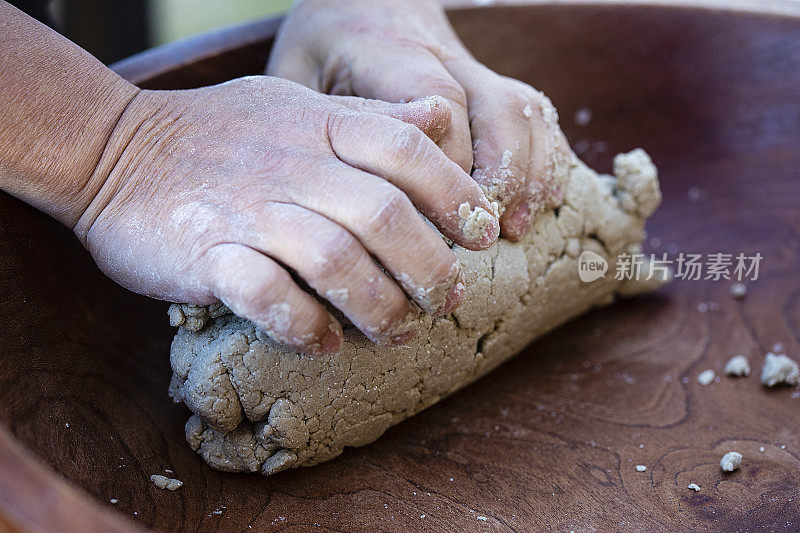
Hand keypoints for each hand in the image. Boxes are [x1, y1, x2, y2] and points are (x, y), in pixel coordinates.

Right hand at [75, 76, 499, 355]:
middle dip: (431, 267)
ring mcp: (250, 211)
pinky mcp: (208, 256)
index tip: (482, 235)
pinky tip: (325, 341)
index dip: (456, 194)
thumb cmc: (216, 134)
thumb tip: (437, 116)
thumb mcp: (295, 105)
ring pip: (337, 261)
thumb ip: (367, 115)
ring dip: (379, 306)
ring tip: (397, 332)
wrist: (110, 150)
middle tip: (447, 301)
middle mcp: (293, 166)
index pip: (409, 150)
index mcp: (320, 126)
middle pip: (385, 216)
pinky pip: (268, 297)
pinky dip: (305, 325)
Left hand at [268, 0, 569, 239]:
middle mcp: (439, 56)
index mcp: (387, 52)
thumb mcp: (294, 75)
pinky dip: (545, 157)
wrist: (361, 3)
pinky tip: (541, 201)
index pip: (436, 101)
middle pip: (490, 106)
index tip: (437, 217)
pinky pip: (532, 111)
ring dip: (526, 170)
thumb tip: (326, 201)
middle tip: (484, 234)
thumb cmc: (321, 50)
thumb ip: (308, 126)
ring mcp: (471, 68)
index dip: (447, 162)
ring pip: (519, 108)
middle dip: (497, 174)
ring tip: (516, 226)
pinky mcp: (488, 83)